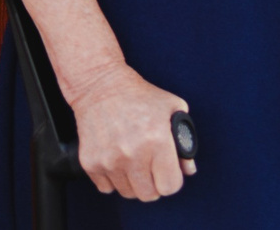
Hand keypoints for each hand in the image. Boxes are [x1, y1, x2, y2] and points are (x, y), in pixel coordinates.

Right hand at [59, 62, 191, 200]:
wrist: (99, 85)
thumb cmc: (139, 95)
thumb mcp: (172, 108)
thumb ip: (185, 140)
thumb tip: (188, 169)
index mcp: (157, 141)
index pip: (169, 187)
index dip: (171, 179)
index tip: (166, 171)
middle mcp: (132, 154)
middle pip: (148, 195)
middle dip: (152, 183)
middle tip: (149, 166)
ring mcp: (109, 160)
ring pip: (127, 192)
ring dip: (132, 181)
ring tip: (131, 159)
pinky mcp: (90, 162)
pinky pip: (106, 188)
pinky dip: (111, 178)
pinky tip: (114, 158)